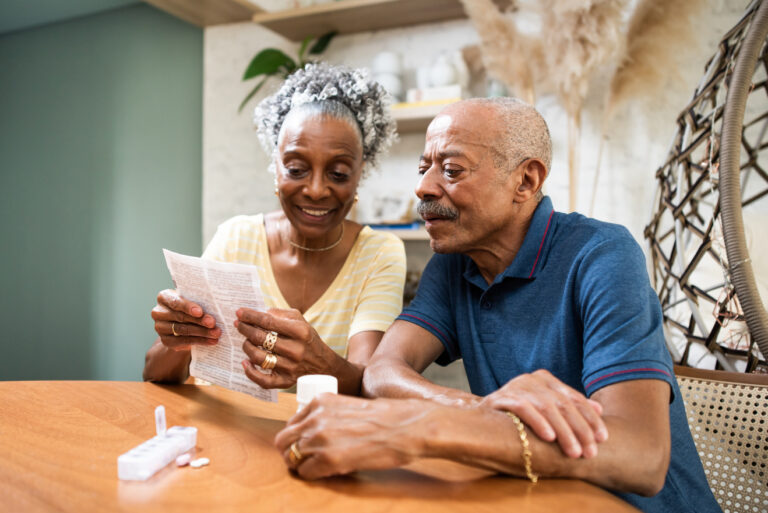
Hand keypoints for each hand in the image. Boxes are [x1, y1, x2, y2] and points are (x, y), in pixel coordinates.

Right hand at [151, 289, 219, 350]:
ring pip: (183, 330)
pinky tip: (211, 341)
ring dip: (202, 332)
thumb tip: (215, 305)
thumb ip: (198, 300)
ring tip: (215, 333)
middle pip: (181, 317)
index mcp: (164, 297)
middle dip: (199, 321)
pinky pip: (183, 342)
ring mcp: (160, 327)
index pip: (175, 302)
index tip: (200, 312)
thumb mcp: (192, 300)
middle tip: (213, 323)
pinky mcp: (165, 341)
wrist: (182, 324)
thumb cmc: (190, 306)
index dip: (188, 307)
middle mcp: (158, 312)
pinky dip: (199, 341)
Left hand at [236, 307, 339, 388]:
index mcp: (300, 331)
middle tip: (238, 325)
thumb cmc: (308, 340)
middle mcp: (296, 350)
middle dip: (245, 329)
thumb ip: (281, 314)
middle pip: (260, 338)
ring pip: (258, 357)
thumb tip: (260, 313)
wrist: (324, 365)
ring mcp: (291, 367)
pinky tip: (245, 363)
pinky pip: (263, 380)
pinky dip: (250, 372)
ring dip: (246, 347)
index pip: (268, 321)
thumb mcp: (301, 321)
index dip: (251, 316)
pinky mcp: (286, 381)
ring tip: (246, 341)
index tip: (239, 312)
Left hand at [274, 394, 427, 478]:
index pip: (291, 423)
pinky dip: (312, 476)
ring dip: (301, 465)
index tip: (304, 444)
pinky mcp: (328, 460)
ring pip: (291, 457)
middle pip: (283, 440)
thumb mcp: (349, 405)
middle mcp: (315, 418)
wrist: (405, 426)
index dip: (296, 437)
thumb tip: (316, 432)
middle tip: (303, 460)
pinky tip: (326, 472)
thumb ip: (329, 415)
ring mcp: (320, 438)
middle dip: (290, 452)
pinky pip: (305, 473)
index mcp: (320, 401)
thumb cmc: (386, 417)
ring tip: (317, 467)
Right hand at [480, 369, 607, 458]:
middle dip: (580, 430)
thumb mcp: (547, 411)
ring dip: (564, 432)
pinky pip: (524, 409)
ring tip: (574, 451)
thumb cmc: (518, 418)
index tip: (603, 439)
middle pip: (563, 405)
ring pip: (547, 408)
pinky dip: (538, 422)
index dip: (591, 419)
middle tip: (590, 452)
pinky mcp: (501, 397)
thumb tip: (599, 409)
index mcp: (545, 379)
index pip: (575, 399)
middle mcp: (532, 379)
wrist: (479, 420)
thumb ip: (570, 408)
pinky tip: (549, 437)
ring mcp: (516, 386)